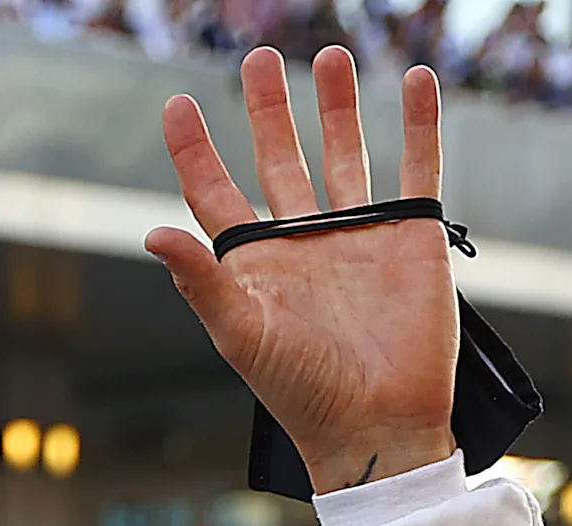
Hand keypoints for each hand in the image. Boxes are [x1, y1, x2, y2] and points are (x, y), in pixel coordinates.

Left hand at [144, 49, 457, 495]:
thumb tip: (153, 232)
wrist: (378, 423)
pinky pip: (417, 166)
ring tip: (329, 55)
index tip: (177, 102)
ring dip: (335, 106)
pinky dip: (418, 123)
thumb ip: (200, 282)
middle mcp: (300, 239)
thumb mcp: (241, 335)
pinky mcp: (412, 235)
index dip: (194, 149)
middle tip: (259, 59)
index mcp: (252, 262)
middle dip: (267, 109)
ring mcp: (357, 233)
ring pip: (343, 152)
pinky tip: (413, 80)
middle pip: (277, 158)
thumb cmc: (300, 391)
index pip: (214, 192)